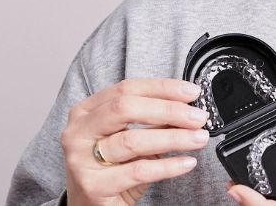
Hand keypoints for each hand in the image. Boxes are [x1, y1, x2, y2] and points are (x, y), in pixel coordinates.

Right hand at [60, 78, 211, 205]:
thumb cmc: (109, 171)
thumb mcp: (128, 141)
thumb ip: (151, 123)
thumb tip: (186, 109)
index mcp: (85, 112)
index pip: (126, 89)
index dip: (162, 88)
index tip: (190, 92)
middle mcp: (78, 132)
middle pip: (125, 108)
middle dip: (168, 110)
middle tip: (197, 117)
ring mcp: (81, 159)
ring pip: (132, 140)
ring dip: (173, 138)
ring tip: (198, 138)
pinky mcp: (93, 186)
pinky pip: (138, 171)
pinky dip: (167, 166)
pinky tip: (186, 163)